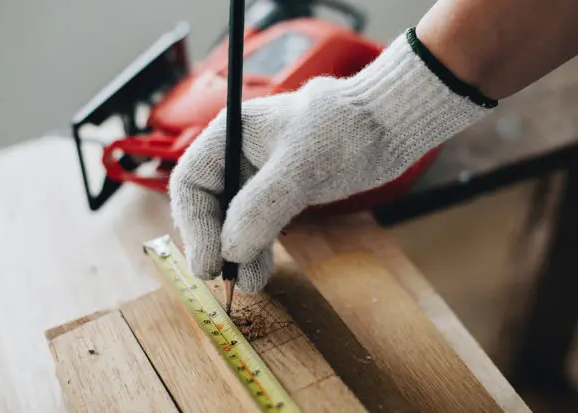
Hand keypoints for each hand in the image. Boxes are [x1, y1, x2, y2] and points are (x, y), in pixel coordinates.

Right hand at [169, 28, 494, 291]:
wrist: (387, 126)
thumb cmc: (346, 130)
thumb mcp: (302, 167)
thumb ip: (262, 207)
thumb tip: (231, 250)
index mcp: (230, 135)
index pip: (190, 183)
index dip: (193, 226)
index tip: (207, 263)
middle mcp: (236, 155)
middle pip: (205, 205)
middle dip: (213, 242)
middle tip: (225, 279)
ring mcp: (256, 175)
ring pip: (230, 221)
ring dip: (235, 252)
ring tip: (248, 283)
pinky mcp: (278, 192)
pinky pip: (255, 226)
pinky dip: (255, 249)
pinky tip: (260, 271)